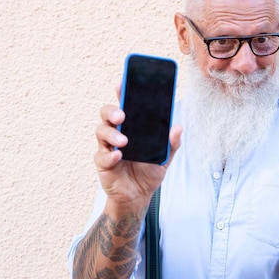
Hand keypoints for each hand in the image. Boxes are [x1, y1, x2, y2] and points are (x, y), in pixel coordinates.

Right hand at [94, 85, 181, 213]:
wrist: (138, 197)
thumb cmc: (148, 172)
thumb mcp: (165, 157)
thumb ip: (172, 143)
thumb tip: (178, 127)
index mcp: (132, 127)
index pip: (125, 105)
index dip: (122, 92)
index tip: (122, 82)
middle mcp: (117, 133)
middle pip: (107, 114)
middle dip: (112, 110)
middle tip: (122, 115)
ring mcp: (108, 147)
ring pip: (101, 132)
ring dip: (112, 134)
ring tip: (124, 141)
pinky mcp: (103, 163)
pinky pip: (101, 156)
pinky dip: (109, 155)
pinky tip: (118, 156)